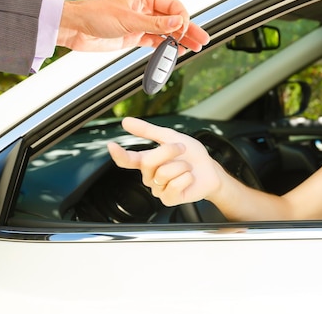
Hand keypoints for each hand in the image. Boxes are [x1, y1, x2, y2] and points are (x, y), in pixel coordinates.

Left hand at [57, 0, 209, 53]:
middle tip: (203, 40)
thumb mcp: (128, 20)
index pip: (173, 6)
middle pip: (173, 19)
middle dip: (188, 29)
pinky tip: (177, 51)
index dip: (182, 18)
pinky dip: (166, 46)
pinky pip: (156, 41)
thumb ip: (155, 24)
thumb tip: (178, 22)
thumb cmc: (96, 16)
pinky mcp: (135, 36)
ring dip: (180, 40)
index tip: (184, 31)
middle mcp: (145, 9)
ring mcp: (141, 24)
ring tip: (195, 47)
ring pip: (167, 32)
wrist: (74, 28)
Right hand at [107, 117, 221, 205]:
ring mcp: (158, 189)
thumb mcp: (171, 137)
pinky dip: (186, 178)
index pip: (127, 160)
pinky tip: (189, 178)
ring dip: (181, 165)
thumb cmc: (191, 155)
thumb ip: (148, 131)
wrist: (210, 170)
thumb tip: (126, 122)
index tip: (112, 145)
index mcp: (148, 161)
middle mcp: (150, 176)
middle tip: (182, 148)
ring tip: (186, 167)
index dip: (119, 154)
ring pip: (164, 173)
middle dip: (169, 151)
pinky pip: (174, 185)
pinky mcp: (169, 199)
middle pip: (149, 162)